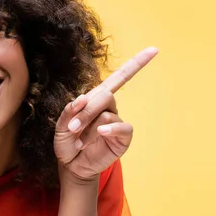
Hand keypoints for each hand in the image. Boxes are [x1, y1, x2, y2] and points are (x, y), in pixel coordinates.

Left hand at [54, 47, 158, 181]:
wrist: (71, 166)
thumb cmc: (67, 143)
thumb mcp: (61, 126)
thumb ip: (69, 111)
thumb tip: (82, 98)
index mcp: (95, 99)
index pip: (118, 78)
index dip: (136, 64)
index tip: (154, 49)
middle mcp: (109, 108)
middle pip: (105, 95)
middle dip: (86, 111)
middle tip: (72, 128)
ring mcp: (116, 122)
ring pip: (107, 113)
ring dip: (89, 125)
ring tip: (78, 139)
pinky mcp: (123, 138)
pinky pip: (122, 127)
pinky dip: (111, 129)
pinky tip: (100, 134)